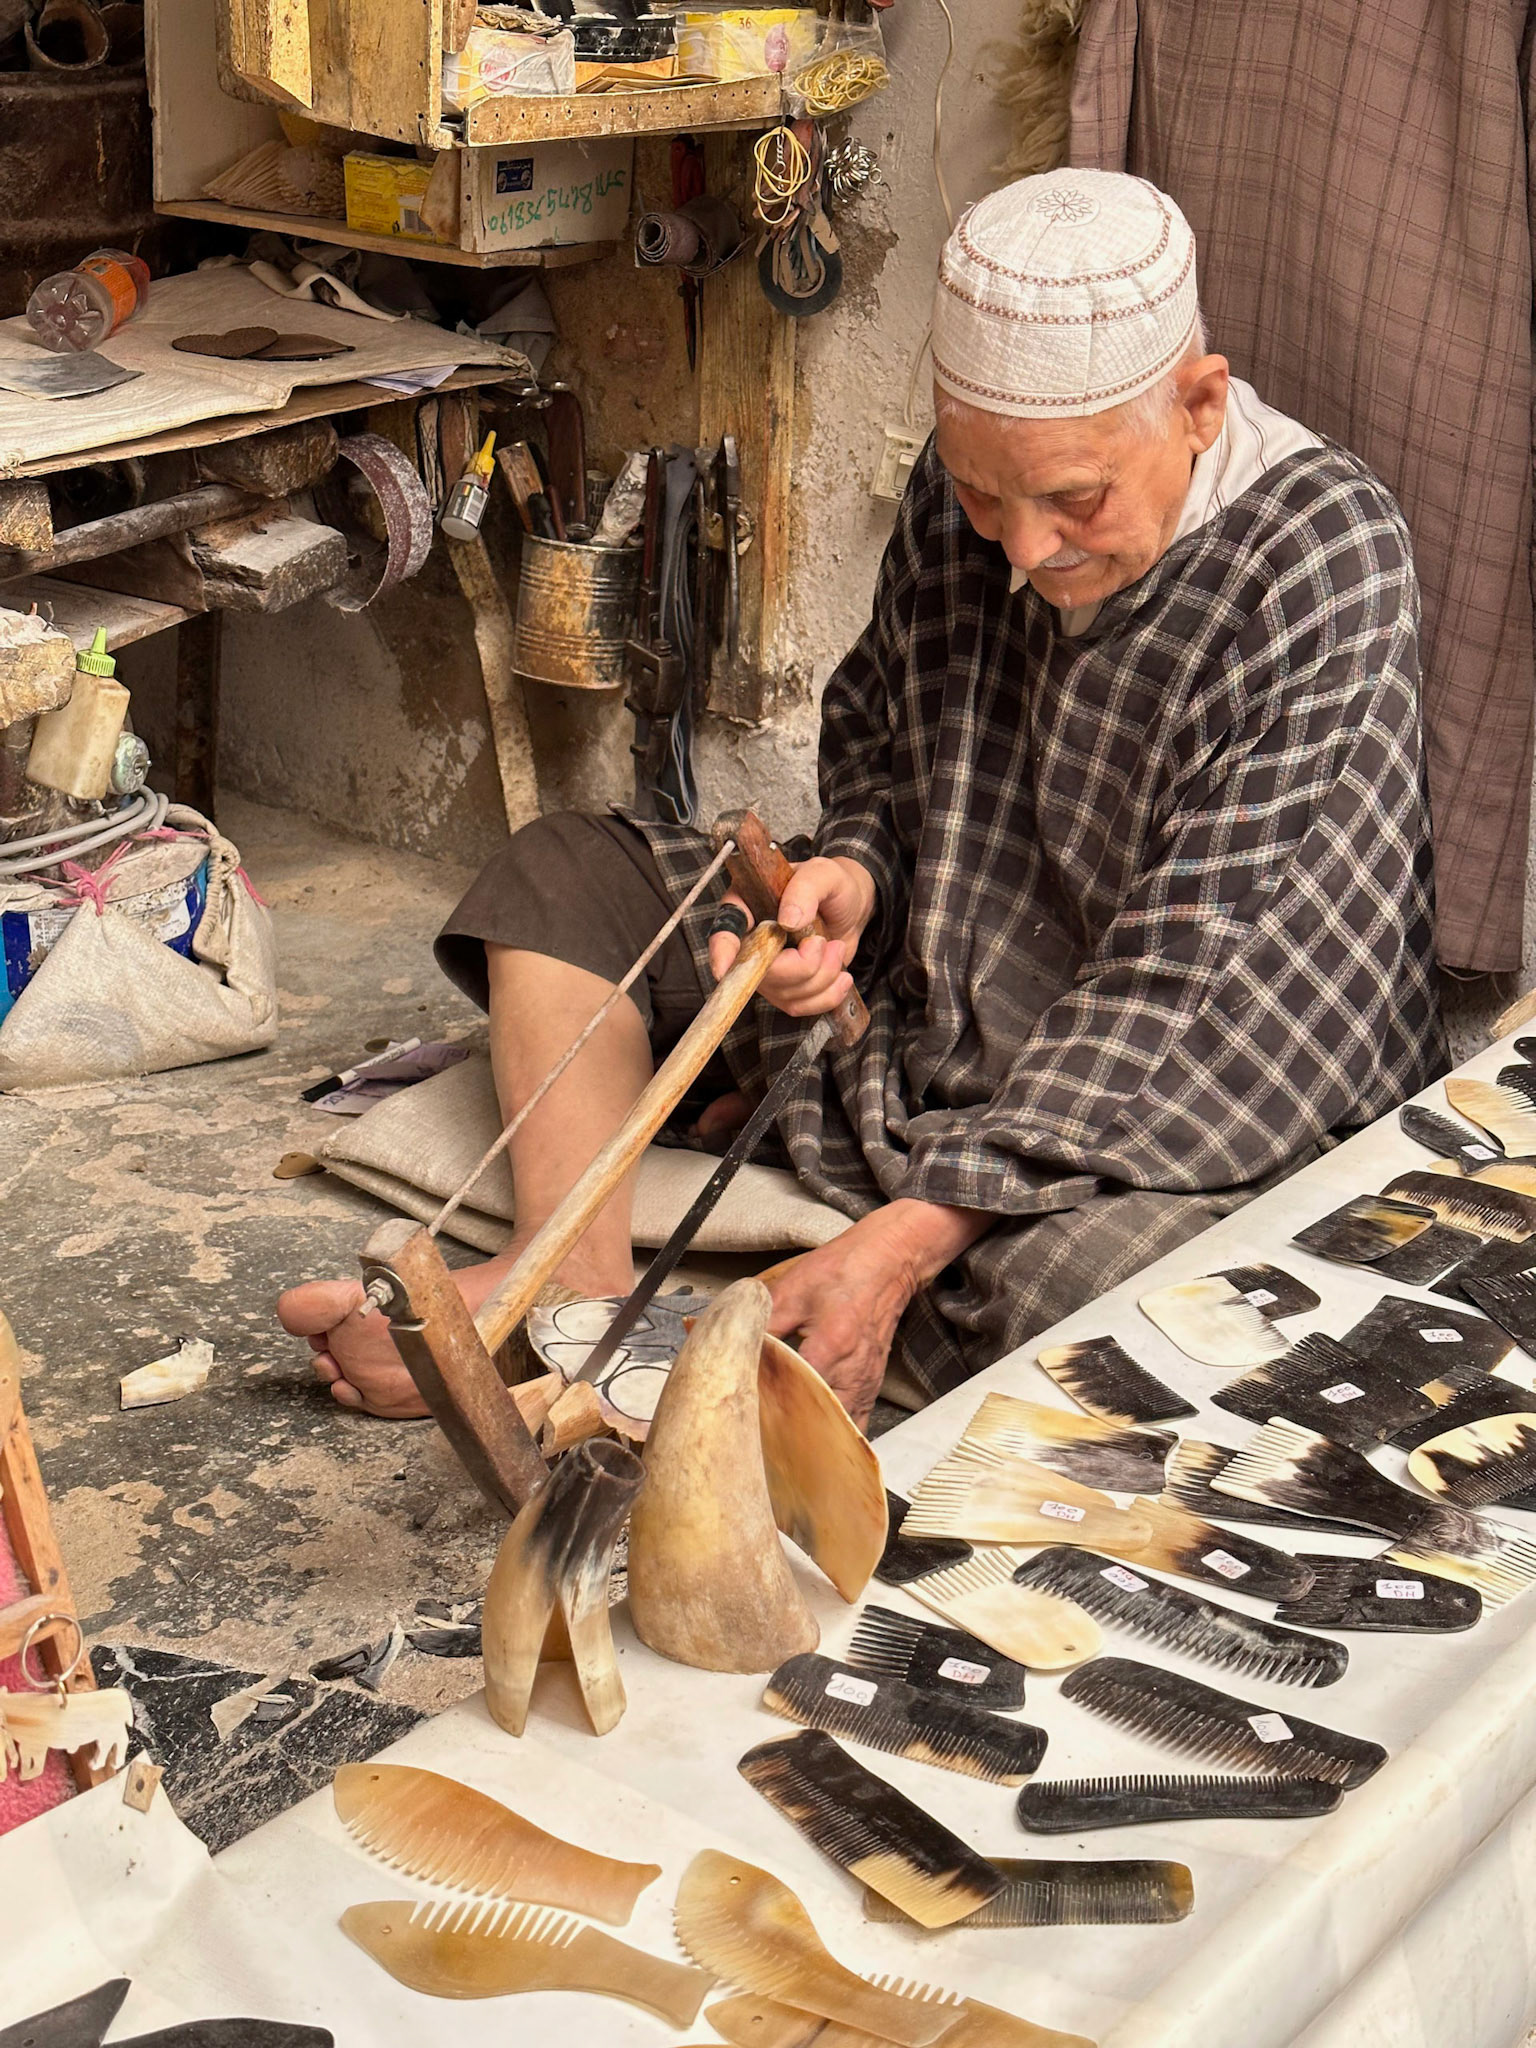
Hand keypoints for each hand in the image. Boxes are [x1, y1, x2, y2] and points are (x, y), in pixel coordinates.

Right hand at [707, 854, 875, 1018]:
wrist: (850, 908)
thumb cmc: (831, 885)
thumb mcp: (823, 874)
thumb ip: (805, 890)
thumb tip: (787, 921)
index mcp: (746, 905)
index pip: (724, 931)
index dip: (721, 952)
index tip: (723, 969)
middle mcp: (749, 942)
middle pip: (759, 973)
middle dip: (802, 964)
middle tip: (823, 941)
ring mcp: (765, 970)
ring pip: (784, 993)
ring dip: (821, 976)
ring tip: (835, 947)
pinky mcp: (785, 989)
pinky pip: (799, 1007)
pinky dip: (827, 996)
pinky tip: (841, 977)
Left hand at [765, 1199, 991, 1427]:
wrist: (885, 1264)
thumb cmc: (840, 1274)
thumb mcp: (791, 1291)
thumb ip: (761, 1323)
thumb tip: (729, 1344)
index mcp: (828, 1350)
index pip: (792, 1396)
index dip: (766, 1409)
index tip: (744, 1414)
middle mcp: (851, 1375)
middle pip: (818, 1427)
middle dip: (790, 1438)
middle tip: (762, 1441)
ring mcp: (865, 1385)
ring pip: (839, 1435)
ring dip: (814, 1442)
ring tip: (786, 1445)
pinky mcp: (871, 1387)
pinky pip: (854, 1426)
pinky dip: (834, 1436)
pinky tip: (815, 1436)